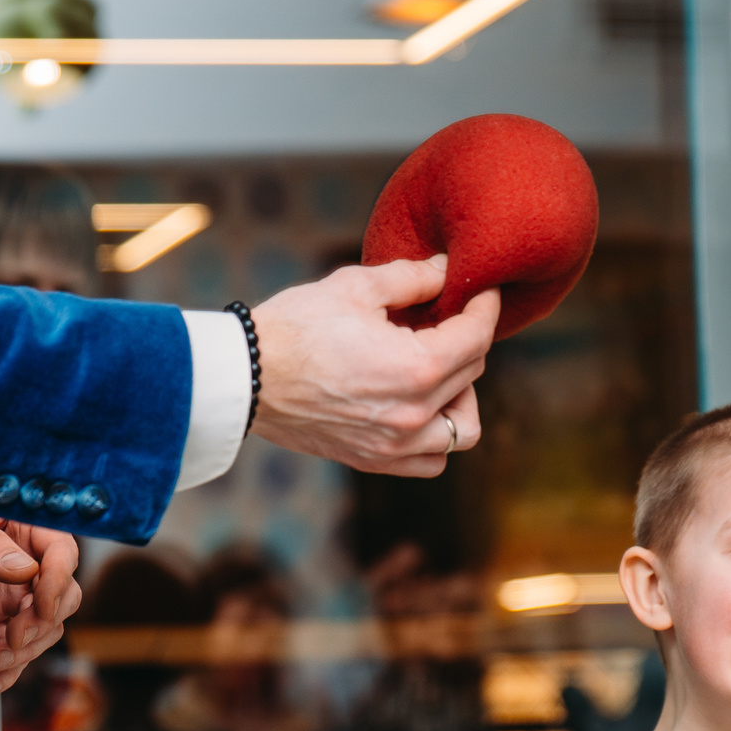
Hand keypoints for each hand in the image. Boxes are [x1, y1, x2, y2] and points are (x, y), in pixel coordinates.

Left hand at [0, 496, 82, 698]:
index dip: (59, 581)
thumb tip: (24, 571)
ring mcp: (9, 595)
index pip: (62, 554)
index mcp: (25, 527)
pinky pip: (8, 650)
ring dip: (20, 654)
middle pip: (61, 600)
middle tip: (11, 636)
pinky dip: (3, 672)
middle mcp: (26, 563)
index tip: (40, 605)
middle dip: (41, 624)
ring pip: (40, 632)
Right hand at [251, 256, 500, 477]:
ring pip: (462, 431)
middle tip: (447, 319)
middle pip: (472, 376)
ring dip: (462, 398)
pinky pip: (430, 460)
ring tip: (438, 371)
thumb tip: (448, 269)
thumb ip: (412, 278)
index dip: (485, 307)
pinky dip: (435, 436)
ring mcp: (394, 446)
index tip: (483, 292)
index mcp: (416, 369)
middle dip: (469, 342)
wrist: (244, 377)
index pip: (477, 337)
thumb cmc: (294, 327)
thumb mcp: (356, 287)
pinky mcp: (373, 461)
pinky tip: (418, 406)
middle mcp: (413, 416)